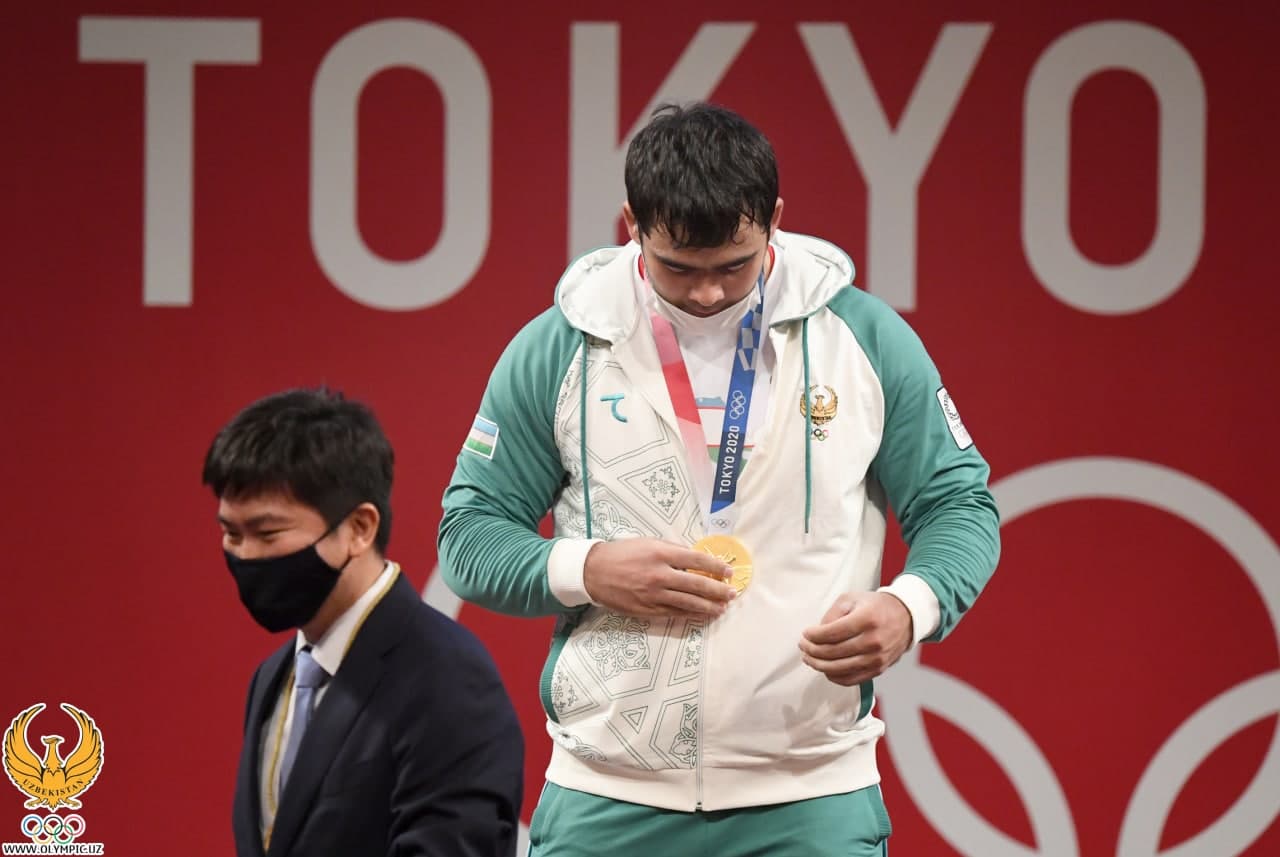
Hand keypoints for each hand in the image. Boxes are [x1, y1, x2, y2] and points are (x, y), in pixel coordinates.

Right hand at [583, 539, 735, 618]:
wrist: (594, 572)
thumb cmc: (622, 553)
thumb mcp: (648, 543)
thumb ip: (672, 550)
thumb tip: (695, 558)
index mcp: (661, 553)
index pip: (697, 560)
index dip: (716, 566)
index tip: (729, 571)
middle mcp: (660, 575)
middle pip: (697, 584)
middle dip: (718, 590)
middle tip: (732, 593)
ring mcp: (654, 595)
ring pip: (689, 603)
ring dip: (709, 606)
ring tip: (722, 608)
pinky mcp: (648, 610)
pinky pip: (675, 613)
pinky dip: (691, 614)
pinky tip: (702, 614)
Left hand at [798, 591, 913, 685]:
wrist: (906, 617)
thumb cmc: (874, 606)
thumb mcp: (852, 599)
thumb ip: (832, 614)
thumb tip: (816, 634)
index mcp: (867, 619)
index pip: (832, 633)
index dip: (813, 636)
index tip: (805, 634)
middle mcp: (873, 641)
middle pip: (832, 652)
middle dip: (811, 651)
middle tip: (803, 646)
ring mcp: (877, 658)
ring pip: (839, 669)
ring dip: (818, 665)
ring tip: (809, 658)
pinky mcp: (879, 669)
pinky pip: (851, 679)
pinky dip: (834, 676)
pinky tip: (825, 668)